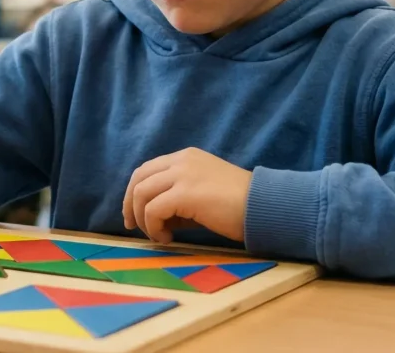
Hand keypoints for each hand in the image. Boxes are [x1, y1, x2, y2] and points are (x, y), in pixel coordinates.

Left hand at [122, 147, 251, 244]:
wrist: (263, 206)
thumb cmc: (238, 205)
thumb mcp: (202, 195)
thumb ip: (178, 199)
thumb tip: (155, 218)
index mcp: (185, 157)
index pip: (147, 170)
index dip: (135, 193)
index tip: (135, 215)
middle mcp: (181, 160)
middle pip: (138, 178)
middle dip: (131, 204)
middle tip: (134, 227)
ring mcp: (182, 174)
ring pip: (142, 193)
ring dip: (143, 218)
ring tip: (158, 235)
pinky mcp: (185, 193)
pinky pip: (153, 210)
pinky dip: (153, 226)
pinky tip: (167, 238)